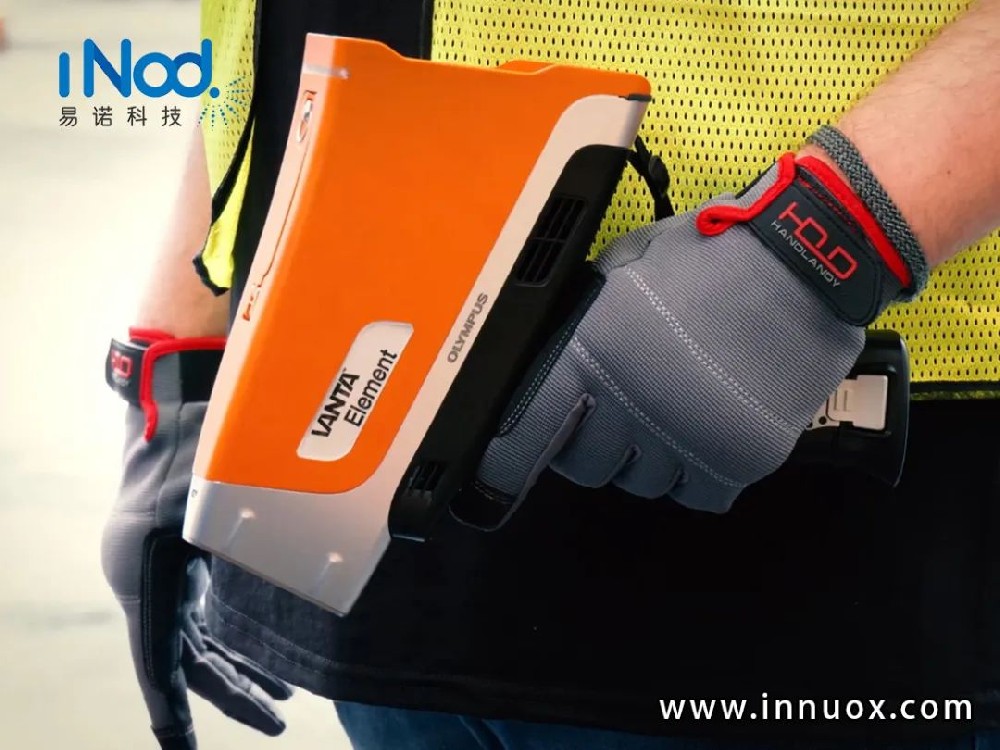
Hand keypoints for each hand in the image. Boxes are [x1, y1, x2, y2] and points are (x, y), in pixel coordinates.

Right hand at [102, 332, 291, 749]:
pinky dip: (228, 635)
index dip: (173, 712)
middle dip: (232, 693)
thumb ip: (253, 535)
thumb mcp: (217, 494)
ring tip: (279, 697)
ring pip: (195, 637)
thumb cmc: (189, 439)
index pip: (157, 662)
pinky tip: (259, 647)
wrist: (166, 395)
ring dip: (235, 667)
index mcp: (144, 576)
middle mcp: (145, 580)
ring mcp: (160, 568)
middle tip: (276, 722)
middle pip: (188, 656)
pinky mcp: (175, 554)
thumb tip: (313, 564)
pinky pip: (199, 611)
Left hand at [474, 151, 917, 519]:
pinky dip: (696, 474)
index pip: (526, 435)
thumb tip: (551, 368)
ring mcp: (687, 437)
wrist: (808, 259)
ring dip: (647, 458)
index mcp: (591, 353)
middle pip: (587, 467)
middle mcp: (631, 405)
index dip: (507, 464)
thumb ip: (582, 326)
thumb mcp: (624, 271)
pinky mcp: (739, 458)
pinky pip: (697, 497)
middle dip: (592, 445)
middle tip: (614, 415)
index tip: (500, 478)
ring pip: (641, 484)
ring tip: (671, 412)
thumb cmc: (709, 252)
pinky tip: (705, 435)